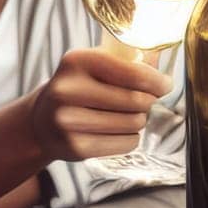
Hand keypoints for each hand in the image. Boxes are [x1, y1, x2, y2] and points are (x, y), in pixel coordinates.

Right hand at [26, 48, 168, 161]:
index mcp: (77, 61)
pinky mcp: (76, 147)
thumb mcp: (93, 65)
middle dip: (149, 101)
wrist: (42, 121)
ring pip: (133, 123)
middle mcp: (68, 90)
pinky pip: (126, 143)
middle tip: (146, 101)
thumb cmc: (78, 88)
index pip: (133, 72)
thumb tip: (159, 62)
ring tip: (128, 115)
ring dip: (140, 120)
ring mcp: (70, 121)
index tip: (165, 85)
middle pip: (136, 100)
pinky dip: (131, 138)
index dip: (157, 81)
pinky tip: (119, 131)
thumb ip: (126, 60)